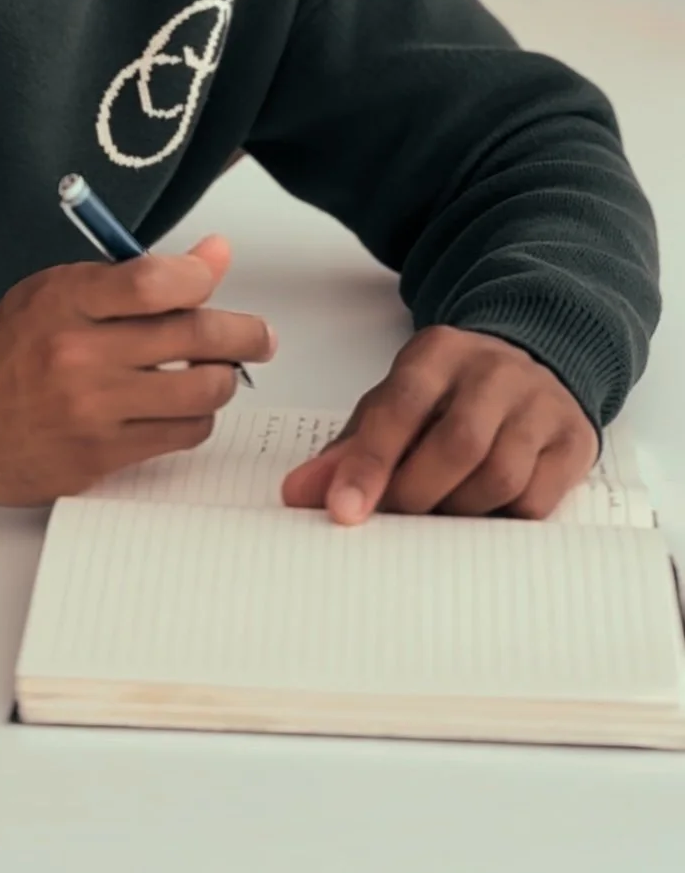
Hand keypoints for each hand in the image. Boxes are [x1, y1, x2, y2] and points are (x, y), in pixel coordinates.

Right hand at [0, 237, 275, 504]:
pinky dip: (195, 418)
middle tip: (258, 336)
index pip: (157, 282)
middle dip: (245, 334)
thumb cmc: (7, 352)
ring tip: (215, 372)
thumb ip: (132, 275)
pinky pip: (181, 434)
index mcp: (66, 302)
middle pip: (195, 337)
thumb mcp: (55, 291)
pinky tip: (182, 406)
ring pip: (201, 392)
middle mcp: (80, 356)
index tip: (214, 273)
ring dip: (222, 380)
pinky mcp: (102, 457)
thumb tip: (212, 256)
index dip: (202, 275)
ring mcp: (93, 412)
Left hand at [281, 325, 597, 524]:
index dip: (369, 463)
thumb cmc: (452, 396)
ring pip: (501, 476)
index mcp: (438, 353)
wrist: (536, 363)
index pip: (399, 407)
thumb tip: (300, 495)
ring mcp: (541, 404)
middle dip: (416, 494)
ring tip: (437, 514)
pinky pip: (538, 500)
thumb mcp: (396, 404)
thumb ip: (351, 448)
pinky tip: (481, 513)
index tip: (342, 511)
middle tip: (393, 519)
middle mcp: (495, 371)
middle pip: (458, 444)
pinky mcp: (573, 441)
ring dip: (459, 511)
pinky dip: (501, 519)